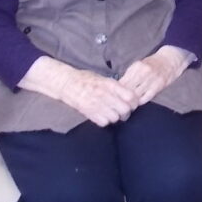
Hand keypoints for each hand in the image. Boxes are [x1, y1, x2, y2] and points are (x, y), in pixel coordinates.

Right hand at [19, 57, 138, 126]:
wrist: (67, 83)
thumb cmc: (86, 79)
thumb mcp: (103, 78)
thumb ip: (116, 87)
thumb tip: (130, 95)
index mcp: (110, 84)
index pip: (131, 96)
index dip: (134, 102)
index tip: (133, 103)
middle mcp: (105, 94)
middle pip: (125, 109)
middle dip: (127, 112)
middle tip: (124, 111)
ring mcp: (96, 104)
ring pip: (115, 118)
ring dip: (116, 117)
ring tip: (113, 114)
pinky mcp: (88, 113)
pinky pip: (104, 122)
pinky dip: (105, 121)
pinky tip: (103, 116)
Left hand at [119, 46, 190, 105]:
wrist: (170, 60)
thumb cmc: (153, 63)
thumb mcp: (139, 65)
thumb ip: (130, 75)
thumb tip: (118, 87)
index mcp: (136, 67)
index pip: (122, 82)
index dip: (117, 92)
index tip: (114, 97)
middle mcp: (142, 72)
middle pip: (127, 89)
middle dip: (122, 98)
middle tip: (119, 104)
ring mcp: (150, 79)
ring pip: (136, 95)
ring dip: (131, 102)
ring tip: (128, 105)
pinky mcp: (158, 86)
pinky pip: (145, 97)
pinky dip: (140, 101)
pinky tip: (138, 103)